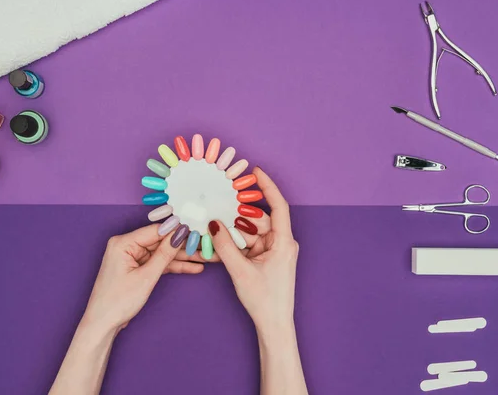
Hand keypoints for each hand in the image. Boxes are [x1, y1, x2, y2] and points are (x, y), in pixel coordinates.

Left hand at [81, 224, 204, 333]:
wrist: (103, 324)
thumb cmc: (117, 302)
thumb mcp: (146, 277)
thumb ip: (164, 254)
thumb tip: (180, 235)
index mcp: (123, 242)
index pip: (156, 231)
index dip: (178, 231)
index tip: (198, 230)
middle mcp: (126, 245)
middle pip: (161, 242)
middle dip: (184, 246)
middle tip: (205, 246)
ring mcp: (132, 257)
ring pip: (162, 253)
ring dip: (183, 258)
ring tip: (206, 258)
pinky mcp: (137, 268)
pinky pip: (158, 263)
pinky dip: (173, 266)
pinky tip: (193, 267)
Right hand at [208, 167, 298, 331]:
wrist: (273, 325)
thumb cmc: (265, 300)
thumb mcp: (240, 271)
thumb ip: (225, 245)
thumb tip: (213, 223)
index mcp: (284, 242)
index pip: (278, 206)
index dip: (267, 187)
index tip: (255, 172)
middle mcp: (282, 243)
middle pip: (257, 220)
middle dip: (237, 217)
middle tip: (217, 208)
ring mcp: (274, 251)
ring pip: (250, 232)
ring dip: (233, 233)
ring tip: (212, 231)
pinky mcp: (267, 259)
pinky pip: (249, 245)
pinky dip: (235, 245)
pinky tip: (218, 246)